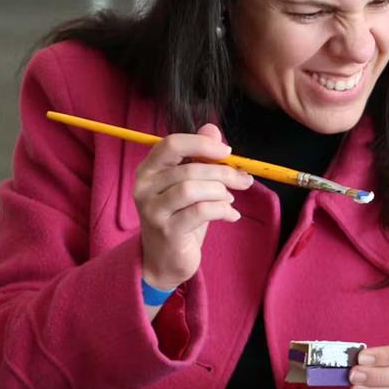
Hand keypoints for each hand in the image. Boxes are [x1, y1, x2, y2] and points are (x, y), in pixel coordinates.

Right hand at [134, 123, 253, 288]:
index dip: (202, 143)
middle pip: (189, 169)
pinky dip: (222, 210)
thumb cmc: (180, 217)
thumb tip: (212, 128)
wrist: (165, 260)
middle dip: (223, 173)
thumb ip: (199, 156)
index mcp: (148, 170)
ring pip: (193, 189)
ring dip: (221, 192)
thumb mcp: (190, 184)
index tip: (228, 152)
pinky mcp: (166, 231)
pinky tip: (230, 215)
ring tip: (229, 200)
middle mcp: (144, 187)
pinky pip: (200, 211)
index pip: (172, 144)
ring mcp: (152, 210)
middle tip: (243, 180)